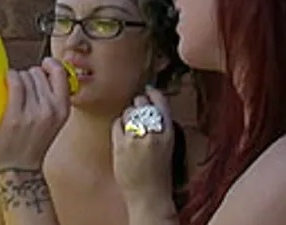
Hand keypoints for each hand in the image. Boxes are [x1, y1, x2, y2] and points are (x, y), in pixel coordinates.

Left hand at [0, 57, 70, 171]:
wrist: (18, 170)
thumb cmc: (32, 144)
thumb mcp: (54, 122)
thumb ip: (53, 98)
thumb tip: (43, 71)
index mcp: (63, 109)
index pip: (60, 73)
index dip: (50, 65)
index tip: (44, 65)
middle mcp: (50, 109)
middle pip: (37, 73)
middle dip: (28, 77)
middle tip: (22, 92)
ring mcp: (33, 112)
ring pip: (24, 76)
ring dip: (16, 80)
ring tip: (13, 96)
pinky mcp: (15, 116)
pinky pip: (14, 82)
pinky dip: (7, 79)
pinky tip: (4, 87)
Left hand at [111, 87, 174, 204]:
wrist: (149, 196)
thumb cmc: (159, 174)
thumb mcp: (168, 146)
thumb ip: (160, 127)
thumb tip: (148, 107)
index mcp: (168, 134)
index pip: (161, 103)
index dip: (153, 93)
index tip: (148, 90)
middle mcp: (153, 134)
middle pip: (142, 104)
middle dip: (138, 104)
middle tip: (137, 113)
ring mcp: (136, 139)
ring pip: (128, 113)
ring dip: (128, 117)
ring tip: (132, 130)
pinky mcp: (121, 145)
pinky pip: (117, 124)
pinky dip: (118, 127)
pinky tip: (123, 136)